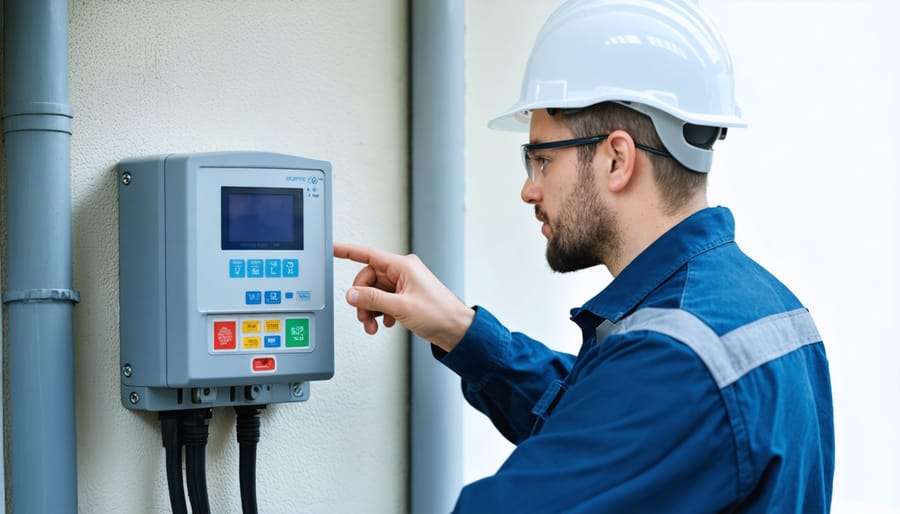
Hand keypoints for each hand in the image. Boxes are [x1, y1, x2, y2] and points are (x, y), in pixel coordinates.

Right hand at [333, 242, 473, 352]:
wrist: (455, 330)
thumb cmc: (439, 314)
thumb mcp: (401, 307)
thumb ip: (373, 299)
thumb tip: (352, 294)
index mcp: (403, 266)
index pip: (368, 255)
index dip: (348, 251)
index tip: (333, 249)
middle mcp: (403, 273)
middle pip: (368, 279)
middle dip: (363, 298)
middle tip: (364, 315)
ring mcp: (404, 285)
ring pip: (375, 293)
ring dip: (371, 309)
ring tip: (373, 325)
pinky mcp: (405, 298)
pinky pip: (384, 301)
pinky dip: (381, 313)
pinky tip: (387, 323)